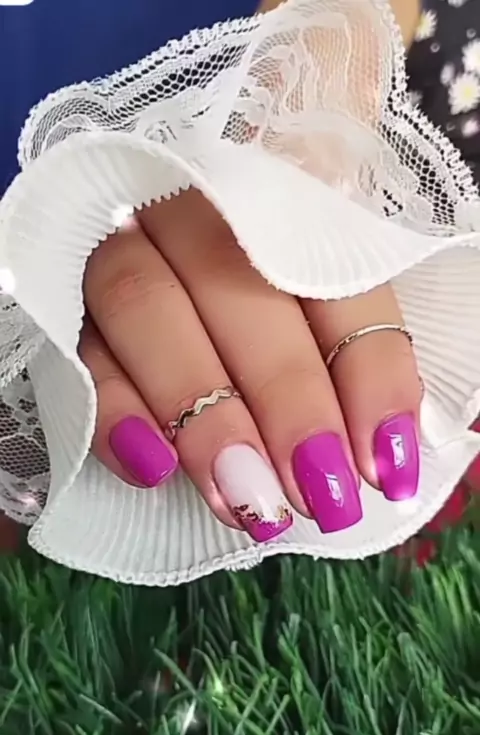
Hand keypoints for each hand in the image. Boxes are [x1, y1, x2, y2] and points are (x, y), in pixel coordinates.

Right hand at [80, 188, 421, 542]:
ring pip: (144, 306)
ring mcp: (125, 246)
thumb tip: (394, 454)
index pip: (338, 272)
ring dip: (203, 415)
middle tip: (319, 496)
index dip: (368, 372)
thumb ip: (364, 364)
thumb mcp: (333, 321)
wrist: (176, 278)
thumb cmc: (280, 312)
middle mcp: (199, 206)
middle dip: (286, 401)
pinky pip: (78, 350)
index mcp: (288, 192)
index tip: (386, 464)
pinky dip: (115, 412)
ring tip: (248, 502)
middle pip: (237, 284)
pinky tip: (153, 470)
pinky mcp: (72, 301)